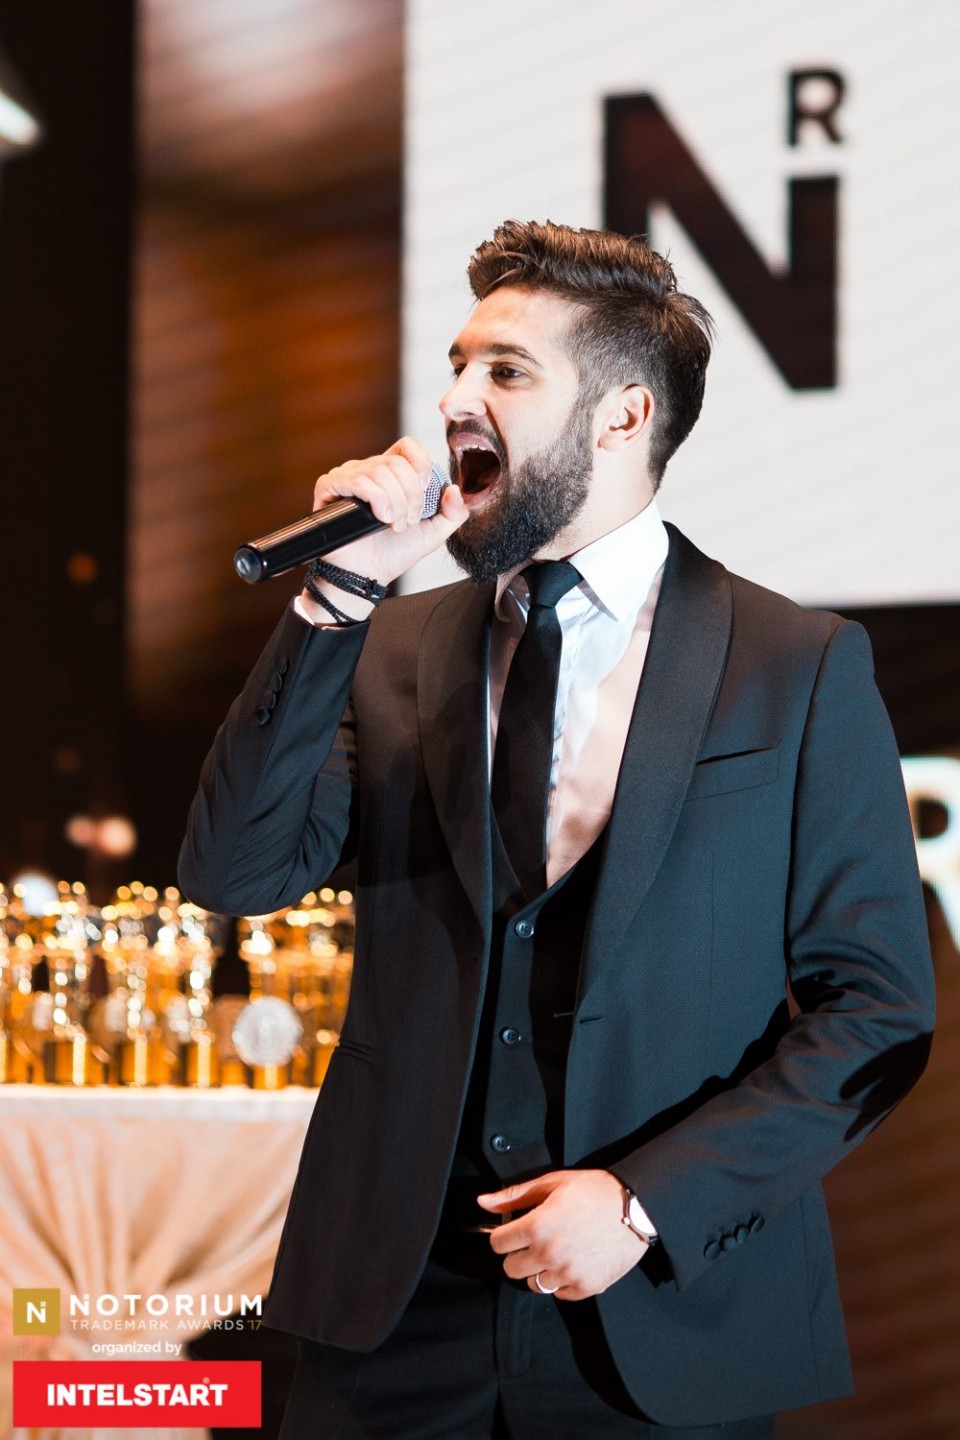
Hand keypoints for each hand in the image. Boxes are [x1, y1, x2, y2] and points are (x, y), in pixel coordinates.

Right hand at [300, 437, 467, 620]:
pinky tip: (379, 519)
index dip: (421, 464)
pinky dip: (376, 499)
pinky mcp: (330, 487)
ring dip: (394, 502)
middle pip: (396, 462)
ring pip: (378, 469)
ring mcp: (347, 476)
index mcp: (391, 474)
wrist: (367, 575)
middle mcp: (368, 469)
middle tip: (406, 521)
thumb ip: (453, 513)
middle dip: (410, 495)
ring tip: (392, 525)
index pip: (407, 446)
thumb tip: (455, 489)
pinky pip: (357, 480)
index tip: (424, 493)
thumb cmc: (393, 554)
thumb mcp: (433, 533)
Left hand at [477, 1170, 647, 1300]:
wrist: (635, 1207)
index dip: (504, 1236)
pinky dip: (563, 1282)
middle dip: (518, 1254)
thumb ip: (515, 1195)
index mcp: (537, 1227)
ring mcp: (568, 1274)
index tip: (514, 1232)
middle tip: (536, 1241)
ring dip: (540, 1270)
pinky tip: (573, 1261)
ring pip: (534, 1285)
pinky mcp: (587, 1287)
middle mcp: (549, 1254)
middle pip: (511, 1269)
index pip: (497, 1244)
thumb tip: (483, 1202)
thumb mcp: (552, 1183)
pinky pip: (560, 1294)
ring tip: (557, 1252)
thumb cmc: (595, 1191)